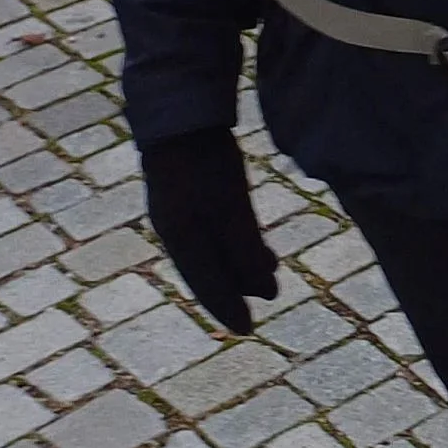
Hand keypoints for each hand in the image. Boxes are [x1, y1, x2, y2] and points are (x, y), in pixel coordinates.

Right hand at [139, 128, 277, 334]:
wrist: (182, 117)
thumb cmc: (206, 164)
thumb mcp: (231, 209)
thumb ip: (246, 250)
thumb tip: (266, 292)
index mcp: (182, 240)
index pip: (207, 284)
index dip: (228, 308)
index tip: (247, 330)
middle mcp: (177, 231)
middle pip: (210, 270)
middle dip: (239, 287)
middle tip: (269, 298)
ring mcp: (181, 211)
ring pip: (214, 249)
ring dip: (242, 263)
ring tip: (271, 272)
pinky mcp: (191, 192)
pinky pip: (214, 229)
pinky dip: (236, 241)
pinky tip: (256, 241)